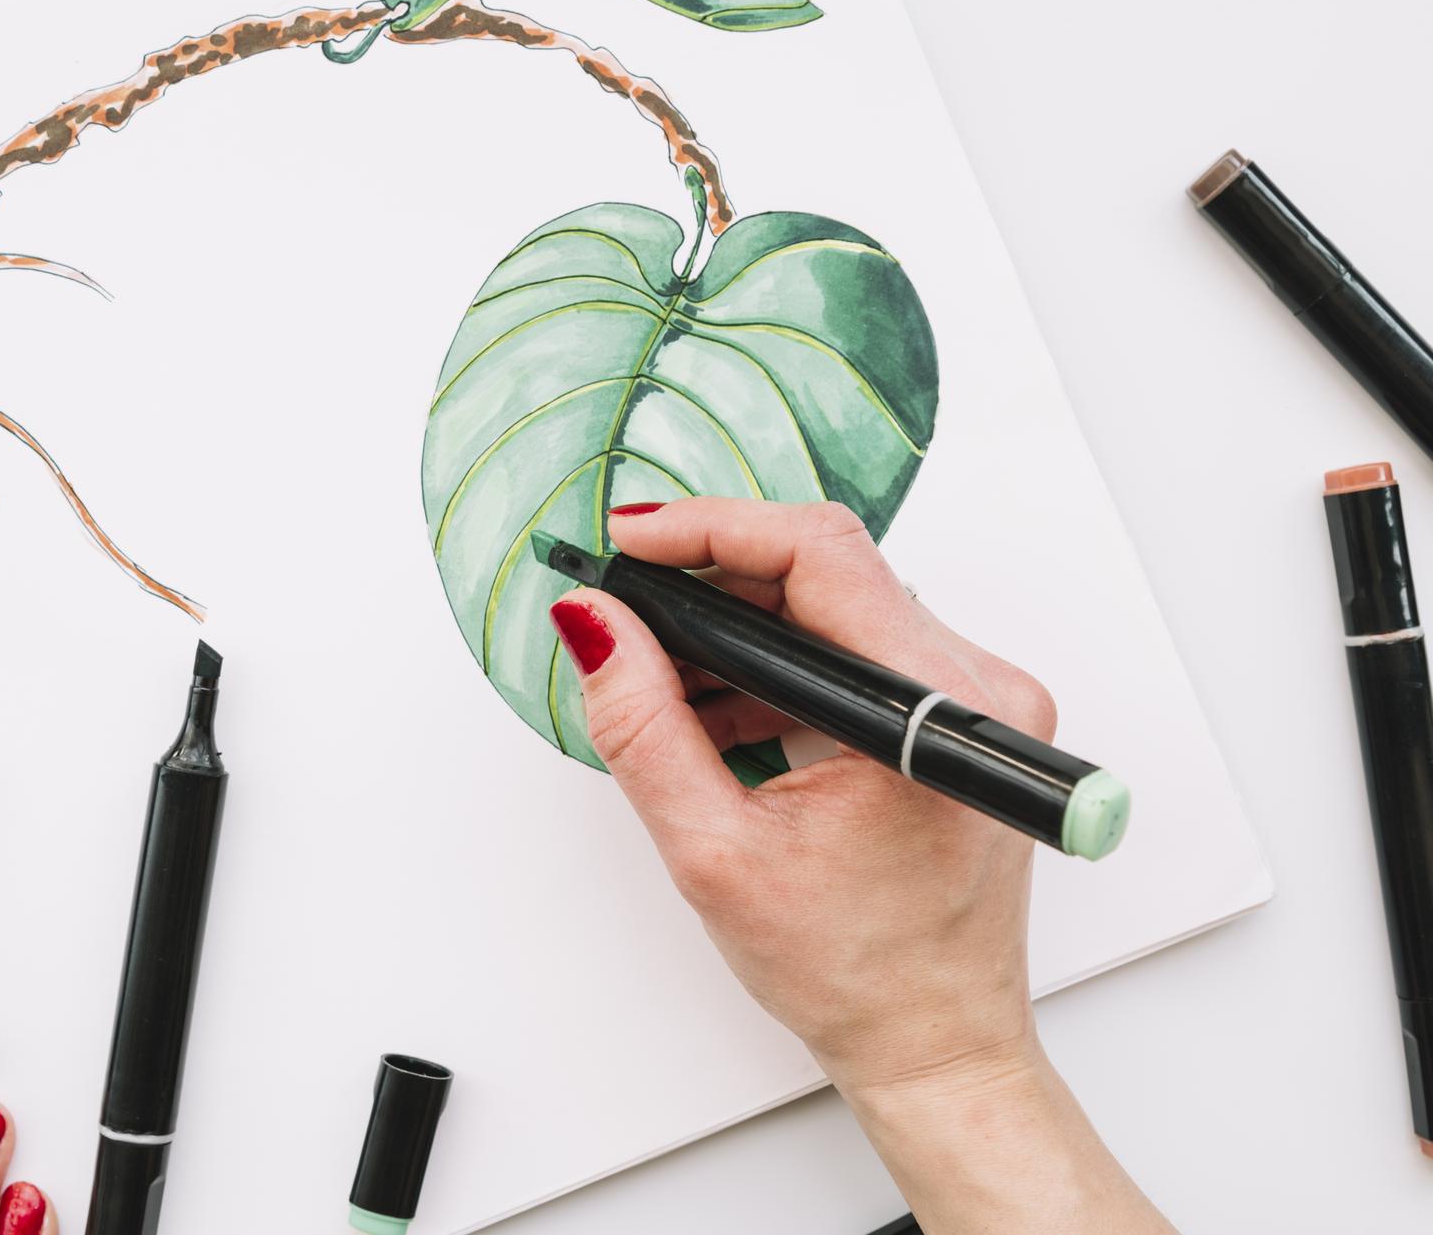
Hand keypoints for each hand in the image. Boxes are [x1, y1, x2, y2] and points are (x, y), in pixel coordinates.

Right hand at [550, 497, 1049, 1091]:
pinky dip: (781, 665)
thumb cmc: (854, 972)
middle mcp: (977, 687)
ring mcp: (976, 698)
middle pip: (828, 571)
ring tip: (664, 676)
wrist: (933, 1041)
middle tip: (627, 607)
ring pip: (838, 606)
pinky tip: (717, 707)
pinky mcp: (958, 715)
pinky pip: (857, 648)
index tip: (632, 543)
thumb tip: (595, 626)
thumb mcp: (714, 852)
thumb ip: (642, 727)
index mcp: (932, 711)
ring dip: (743, 629)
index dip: (711, 530)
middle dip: (714, 581)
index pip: (819, 554)